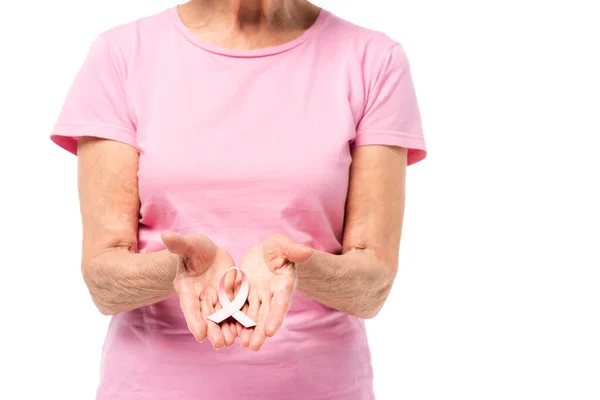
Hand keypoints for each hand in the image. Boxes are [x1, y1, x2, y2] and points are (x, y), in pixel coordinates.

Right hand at [161, 233, 237, 348]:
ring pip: (220, 318)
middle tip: (220, 344)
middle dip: (213, 330)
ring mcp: (215, 299)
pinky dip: (237, 321)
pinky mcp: (229, 297)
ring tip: (232, 342)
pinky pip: (233, 311)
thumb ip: (180, 244)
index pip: (190, 306)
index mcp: (188, 288)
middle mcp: (201, 298)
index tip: (200, 334)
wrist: (206, 254)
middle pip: (206, 317)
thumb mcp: (189, 245)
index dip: (194, 320)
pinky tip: (243, 332)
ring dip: (225, 330)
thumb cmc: (194, 249)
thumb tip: (165, 235)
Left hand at [237, 234, 313, 350]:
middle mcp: (271, 295)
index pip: (280, 303)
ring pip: (252, 316)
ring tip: (243, 344)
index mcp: (283, 284)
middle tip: (253, 346)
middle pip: (266, 315)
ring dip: (248, 330)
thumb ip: (294, 250)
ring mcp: (257, 296)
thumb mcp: (284, 245)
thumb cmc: (278, 248)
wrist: (266, 252)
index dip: (276, 317)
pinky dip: (236, 320)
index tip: (271, 332)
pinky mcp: (244, 295)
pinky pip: (239, 309)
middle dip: (260, 331)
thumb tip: (307, 252)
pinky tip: (231, 332)